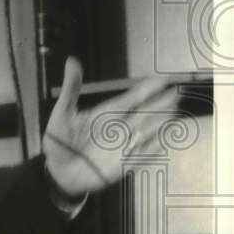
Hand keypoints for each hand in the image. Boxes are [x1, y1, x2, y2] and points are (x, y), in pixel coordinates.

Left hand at [43, 58, 179, 197]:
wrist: (58, 172)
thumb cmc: (60, 143)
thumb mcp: (62, 114)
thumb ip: (71, 89)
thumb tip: (72, 61)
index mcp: (105, 114)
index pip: (130, 99)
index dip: (146, 89)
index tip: (161, 79)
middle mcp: (118, 128)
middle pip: (143, 113)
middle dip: (159, 103)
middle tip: (175, 92)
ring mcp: (123, 146)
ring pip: (147, 131)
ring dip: (160, 122)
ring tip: (175, 110)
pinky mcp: (125, 164)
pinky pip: (144, 155)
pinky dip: (155, 147)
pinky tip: (167, 139)